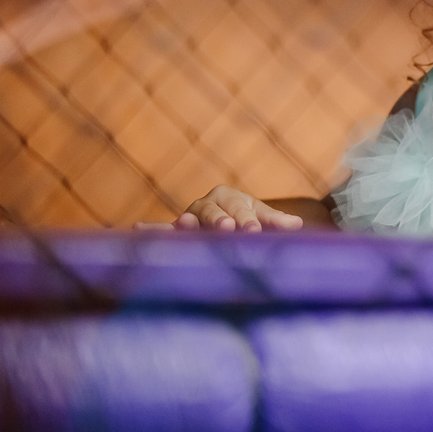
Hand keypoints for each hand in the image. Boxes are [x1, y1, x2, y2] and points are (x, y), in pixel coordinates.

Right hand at [135, 186, 304, 231]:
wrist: (227, 223)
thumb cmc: (247, 220)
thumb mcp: (262, 219)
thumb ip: (275, 221)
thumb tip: (296, 224)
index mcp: (229, 197)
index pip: (239, 207)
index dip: (246, 218)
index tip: (253, 230)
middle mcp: (206, 204)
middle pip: (212, 211)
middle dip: (219, 219)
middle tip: (227, 228)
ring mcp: (188, 218)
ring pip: (187, 220)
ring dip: (185, 223)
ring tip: (185, 224)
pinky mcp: (175, 234)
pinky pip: (162, 231)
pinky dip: (151, 230)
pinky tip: (136, 228)